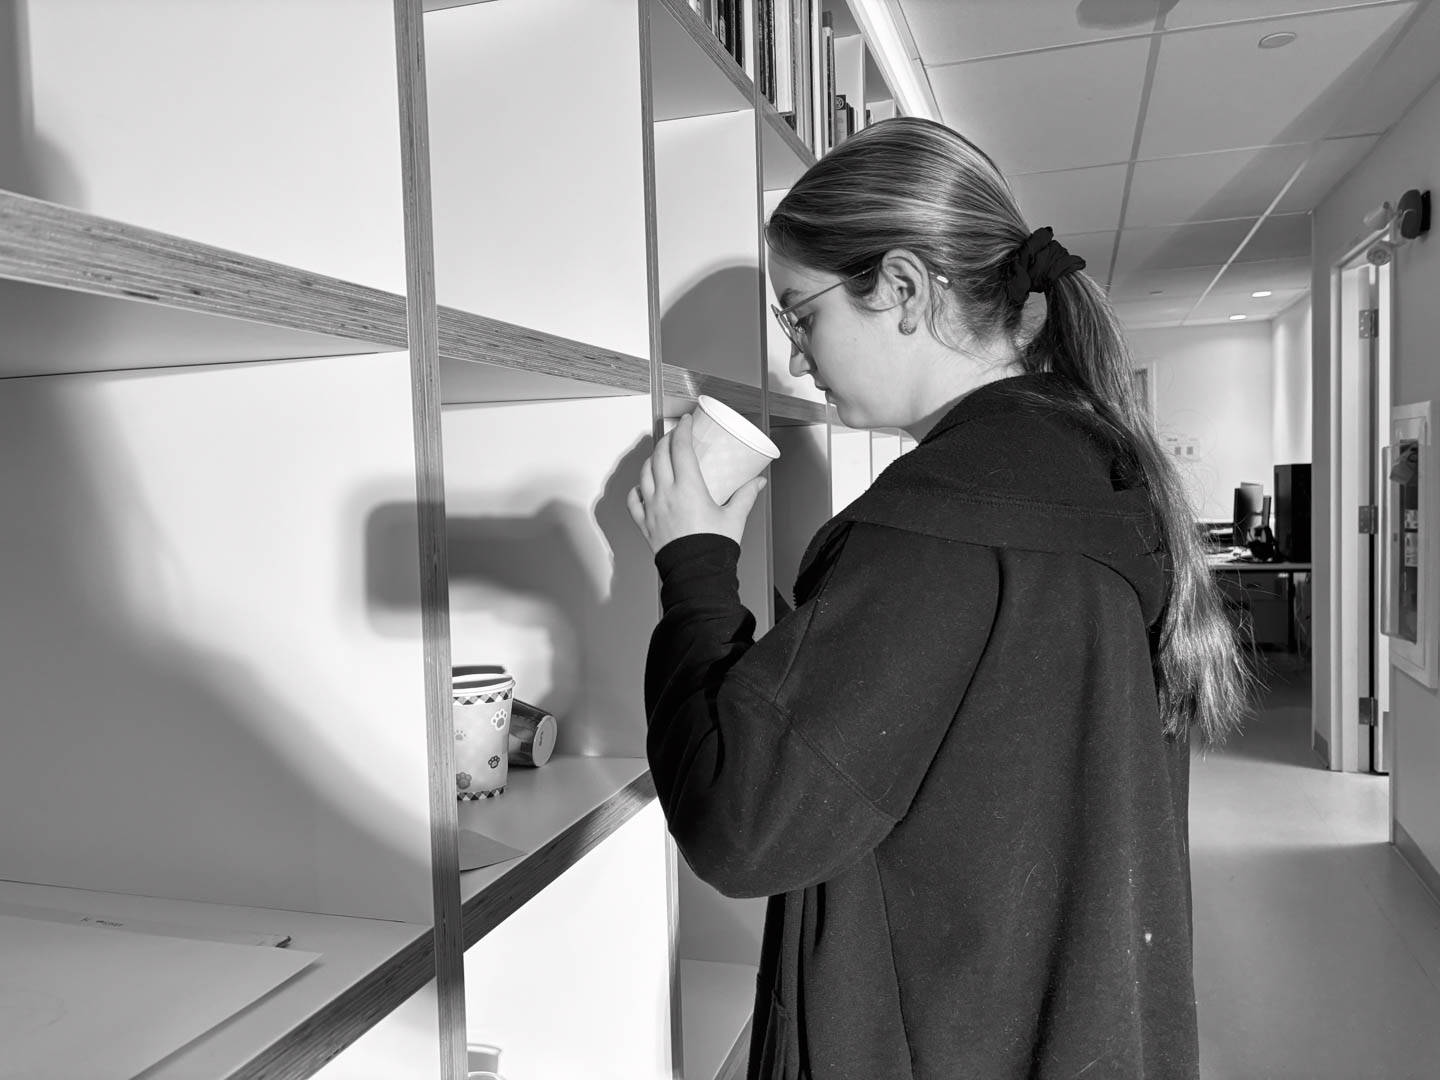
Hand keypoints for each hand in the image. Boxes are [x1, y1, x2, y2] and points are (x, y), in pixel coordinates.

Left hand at [627, 412, 767, 553]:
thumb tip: (758, 482)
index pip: (680, 449)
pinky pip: (634, 501)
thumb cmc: (714, 547)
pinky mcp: (645, 524)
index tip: (685, 421)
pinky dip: (637, 490)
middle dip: (666, 441)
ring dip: (651, 460)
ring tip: (659, 456)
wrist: (697, 574)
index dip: (682, 430)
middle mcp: (666, 494)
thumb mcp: (734, 517)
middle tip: (674, 436)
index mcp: (688, 488)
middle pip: (660, 456)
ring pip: (644, 474)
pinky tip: (642, 487)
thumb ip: (746, 496)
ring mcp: (652, 509)